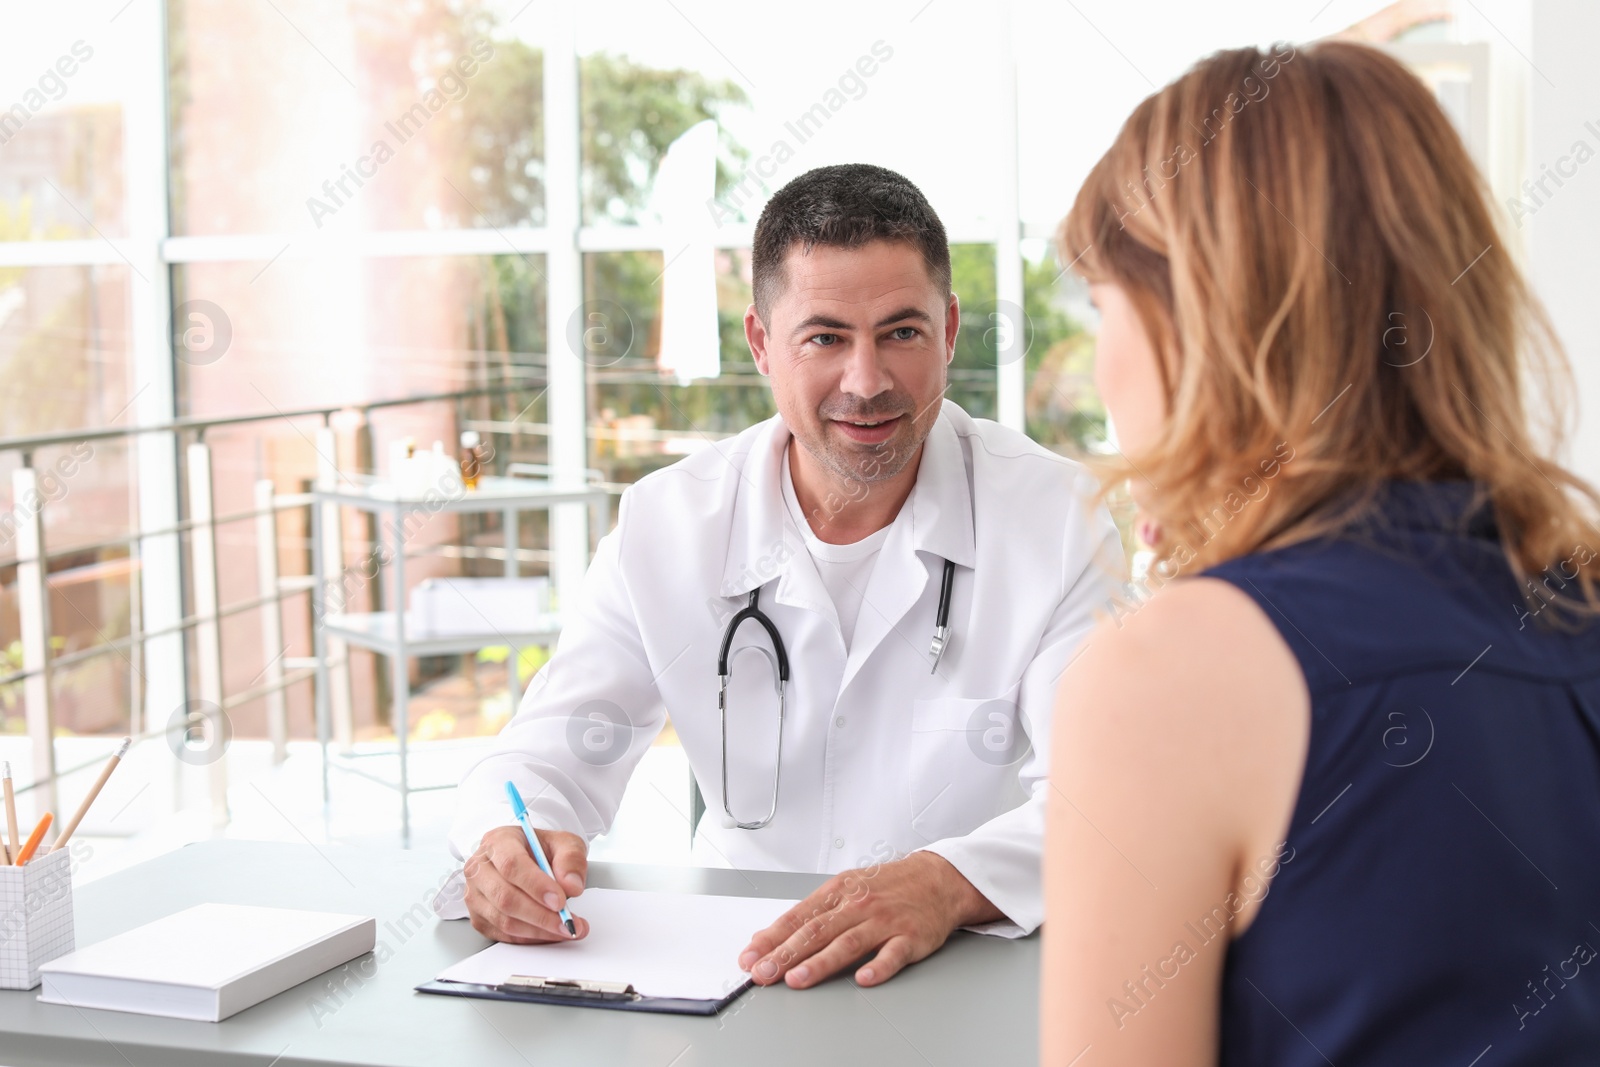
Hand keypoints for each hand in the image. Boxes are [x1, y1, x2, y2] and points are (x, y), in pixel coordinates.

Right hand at [463, 824, 590, 943]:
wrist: (528, 857)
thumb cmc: (541, 849)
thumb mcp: (564, 843)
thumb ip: (571, 859)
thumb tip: (571, 886)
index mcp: (498, 842)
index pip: (511, 864)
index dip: (536, 886)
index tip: (560, 901)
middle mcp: (480, 868)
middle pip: (505, 897)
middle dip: (541, 915)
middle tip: (568, 922)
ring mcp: (475, 894)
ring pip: (504, 920)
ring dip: (538, 930)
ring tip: (566, 929)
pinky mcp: (478, 917)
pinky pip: (503, 935)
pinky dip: (530, 938)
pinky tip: (549, 933)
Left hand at [738, 851, 1002, 988]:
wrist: (937, 878)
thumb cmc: (887, 886)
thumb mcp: (845, 889)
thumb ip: (810, 914)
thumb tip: (769, 937)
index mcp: (839, 892)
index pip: (798, 918)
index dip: (772, 938)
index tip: (750, 956)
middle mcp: (859, 905)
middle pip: (817, 932)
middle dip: (786, 954)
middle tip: (764, 973)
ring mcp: (884, 921)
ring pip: (848, 943)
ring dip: (821, 962)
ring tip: (798, 978)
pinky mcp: (910, 937)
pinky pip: (892, 954)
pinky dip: (878, 967)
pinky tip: (863, 979)